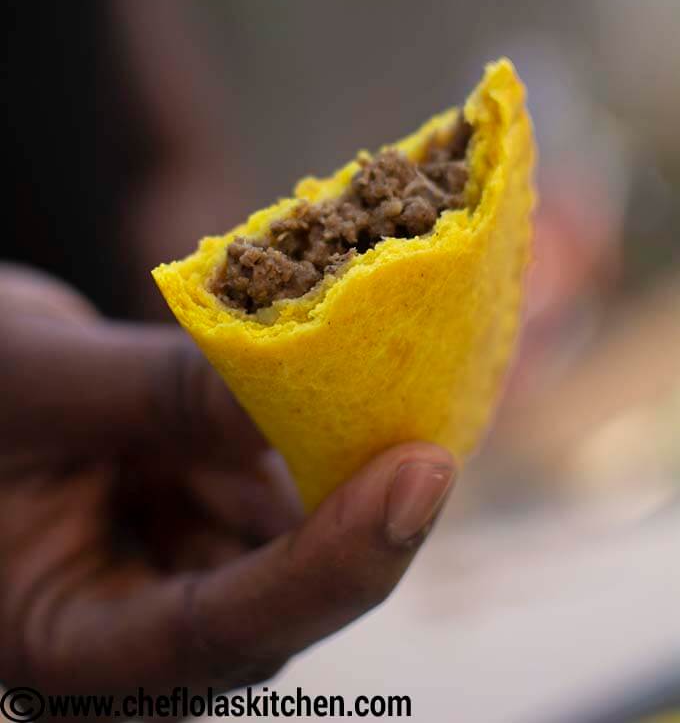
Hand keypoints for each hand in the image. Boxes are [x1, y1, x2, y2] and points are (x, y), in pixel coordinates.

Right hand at [0, 266, 454, 693]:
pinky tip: (343, 361)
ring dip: (343, 456)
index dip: (326, 565)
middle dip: (356, 507)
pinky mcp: (204, 508)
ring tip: (390, 367)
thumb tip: (310, 389)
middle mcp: (130, 628)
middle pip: (276, 598)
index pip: (210, 635)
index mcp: (62, 641)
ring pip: (292, 535)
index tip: (419, 477)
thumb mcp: (39, 380)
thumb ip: (166, 394)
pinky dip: (314, 423)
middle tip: (431, 409)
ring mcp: (174, 565)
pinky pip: (279, 474)